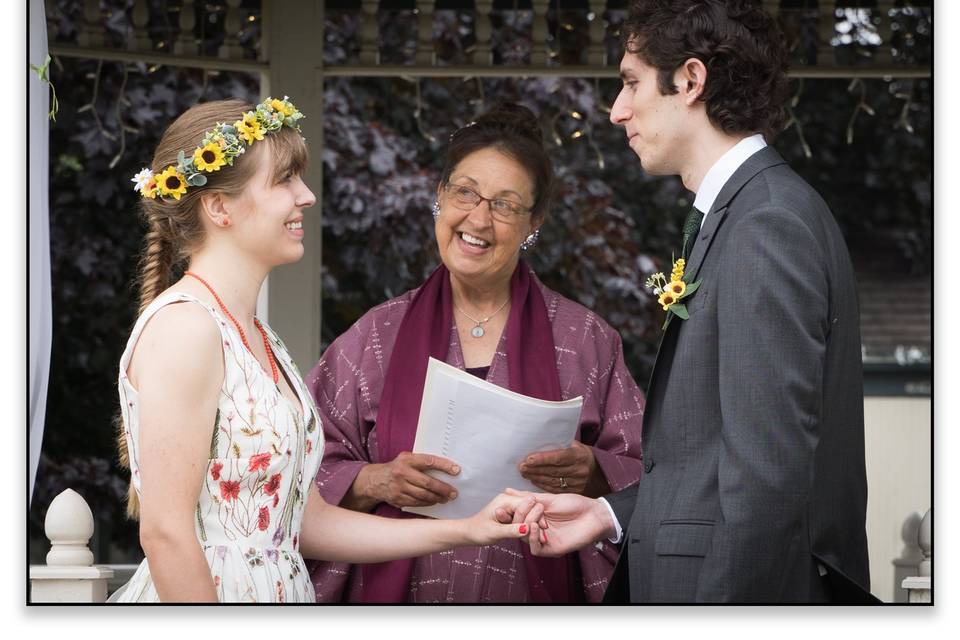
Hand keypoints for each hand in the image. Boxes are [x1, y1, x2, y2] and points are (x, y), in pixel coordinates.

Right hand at [361, 452, 459, 508]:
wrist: (376, 480)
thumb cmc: (398, 468)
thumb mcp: (407, 459)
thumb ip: (422, 462)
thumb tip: (446, 468)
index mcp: (407, 459)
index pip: (429, 461)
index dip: (444, 466)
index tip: (456, 470)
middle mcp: (402, 473)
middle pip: (427, 483)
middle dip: (443, 489)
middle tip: (454, 493)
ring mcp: (399, 487)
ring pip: (423, 495)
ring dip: (437, 498)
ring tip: (446, 498)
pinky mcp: (398, 499)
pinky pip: (417, 503)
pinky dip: (428, 503)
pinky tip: (434, 501)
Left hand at [462, 493, 544, 546]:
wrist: (469, 533)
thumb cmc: (478, 531)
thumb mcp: (495, 532)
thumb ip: (511, 530)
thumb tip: (527, 528)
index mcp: (505, 500)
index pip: (527, 504)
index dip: (537, 516)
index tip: (544, 529)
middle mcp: (509, 499)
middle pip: (530, 507)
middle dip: (538, 520)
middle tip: (544, 536)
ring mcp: (510, 505)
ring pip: (529, 512)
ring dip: (535, 524)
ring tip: (542, 538)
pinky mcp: (511, 512)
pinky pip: (524, 517)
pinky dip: (529, 525)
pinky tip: (534, 535)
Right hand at [498, 488, 614, 556]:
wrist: (593, 514)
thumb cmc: (574, 504)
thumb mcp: (548, 498)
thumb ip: (527, 497)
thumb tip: (508, 490)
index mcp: (534, 517)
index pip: (515, 517)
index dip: (507, 512)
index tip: (502, 505)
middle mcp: (537, 529)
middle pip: (517, 528)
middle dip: (518, 516)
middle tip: (525, 506)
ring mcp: (544, 540)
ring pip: (525, 538)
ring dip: (527, 525)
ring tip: (535, 515)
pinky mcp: (551, 549)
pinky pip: (535, 549)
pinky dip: (533, 538)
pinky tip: (537, 527)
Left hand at [519, 441, 603, 494]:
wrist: (600, 472)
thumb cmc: (582, 455)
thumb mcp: (577, 445)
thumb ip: (562, 443)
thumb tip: (542, 437)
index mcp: (580, 456)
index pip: (558, 458)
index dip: (543, 459)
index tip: (528, 458)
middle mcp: (579, 470)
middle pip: (553, 471)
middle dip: (535, 469)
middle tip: (521, 466)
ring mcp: (578, 483)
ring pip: (553, 481)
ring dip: (536, 477)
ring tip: (524, 473)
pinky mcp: (575, 492)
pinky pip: (556, 490)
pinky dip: (543, 485)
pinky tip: (533, 480)